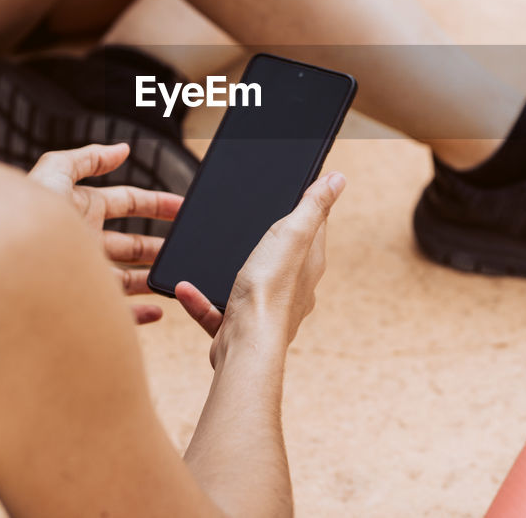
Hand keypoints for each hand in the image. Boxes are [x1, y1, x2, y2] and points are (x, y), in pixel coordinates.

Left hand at [28, 144, 183, 325]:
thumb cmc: (21, 217)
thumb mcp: (54, 173)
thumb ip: (88, 158)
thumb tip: (121, 149)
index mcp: (82, 209)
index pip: (128, 202)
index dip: (156, 202)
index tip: (183, 206)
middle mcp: (85, 241)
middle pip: (131, 242)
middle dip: (159, 242)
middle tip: (186, 243)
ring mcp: (84, 273)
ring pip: (129, 277)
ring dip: (153, 275)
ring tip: (175, 275)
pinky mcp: (82, 304)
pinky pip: (119, 313)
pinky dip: (143, 312)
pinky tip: (159, 308)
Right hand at [175, 171, 345, 367]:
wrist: (245, 347)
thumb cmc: (270, 292)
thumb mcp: (292, 235)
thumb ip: (313, 206)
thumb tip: (339, 179)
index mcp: (308, 263)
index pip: (313, 228)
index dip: (304, 207)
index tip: (292, 192)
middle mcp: (292, 287)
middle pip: (282, 255)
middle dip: (265, 239)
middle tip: (246, 220)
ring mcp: (266, 309)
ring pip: (247, 283)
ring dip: (228, 269)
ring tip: (210, 256)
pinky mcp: (239, 327)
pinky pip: (216, 309)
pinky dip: (200, 299)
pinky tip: (186, 289)